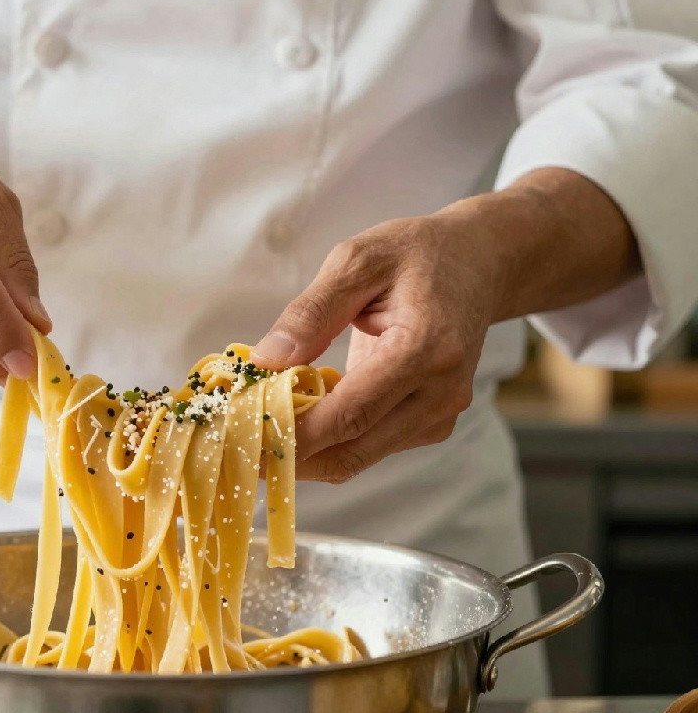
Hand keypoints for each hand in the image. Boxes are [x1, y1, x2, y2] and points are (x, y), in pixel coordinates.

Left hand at [249, 213, 497, 482]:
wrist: (480, 263)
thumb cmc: (416, 255)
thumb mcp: (357, 261)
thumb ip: (311, 312)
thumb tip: (266, 360)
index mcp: (426, 349)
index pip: (350, 414)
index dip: (292, 434)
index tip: (242, 435)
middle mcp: (440, 393)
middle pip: (351, 451)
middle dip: (288, 455)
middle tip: (233, 445)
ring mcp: (440, 415)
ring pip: (356, 458)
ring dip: (303, 452)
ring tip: (255, 429)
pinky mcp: (431, 424)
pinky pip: (368, 447)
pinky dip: (328, 441)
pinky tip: (296, 416)